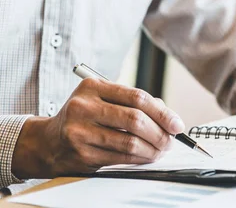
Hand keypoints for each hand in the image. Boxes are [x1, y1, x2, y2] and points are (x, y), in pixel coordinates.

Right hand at [12, 78, 184, 178]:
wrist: (49, 141)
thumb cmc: (85, 117)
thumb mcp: (103, 99)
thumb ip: (134, 103)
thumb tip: (169, 117)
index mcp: (92, 86)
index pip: (137, 97)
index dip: (162, 112)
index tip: (176, 124)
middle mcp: (83, 106)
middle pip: (135, 119)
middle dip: (160, 132)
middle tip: (171, 140)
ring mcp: (80, 131)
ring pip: (130, 141)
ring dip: (152, 148)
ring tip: (161, 150)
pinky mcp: (81, 153)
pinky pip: (121, 156)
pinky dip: (140, 158)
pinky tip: (147, 156)